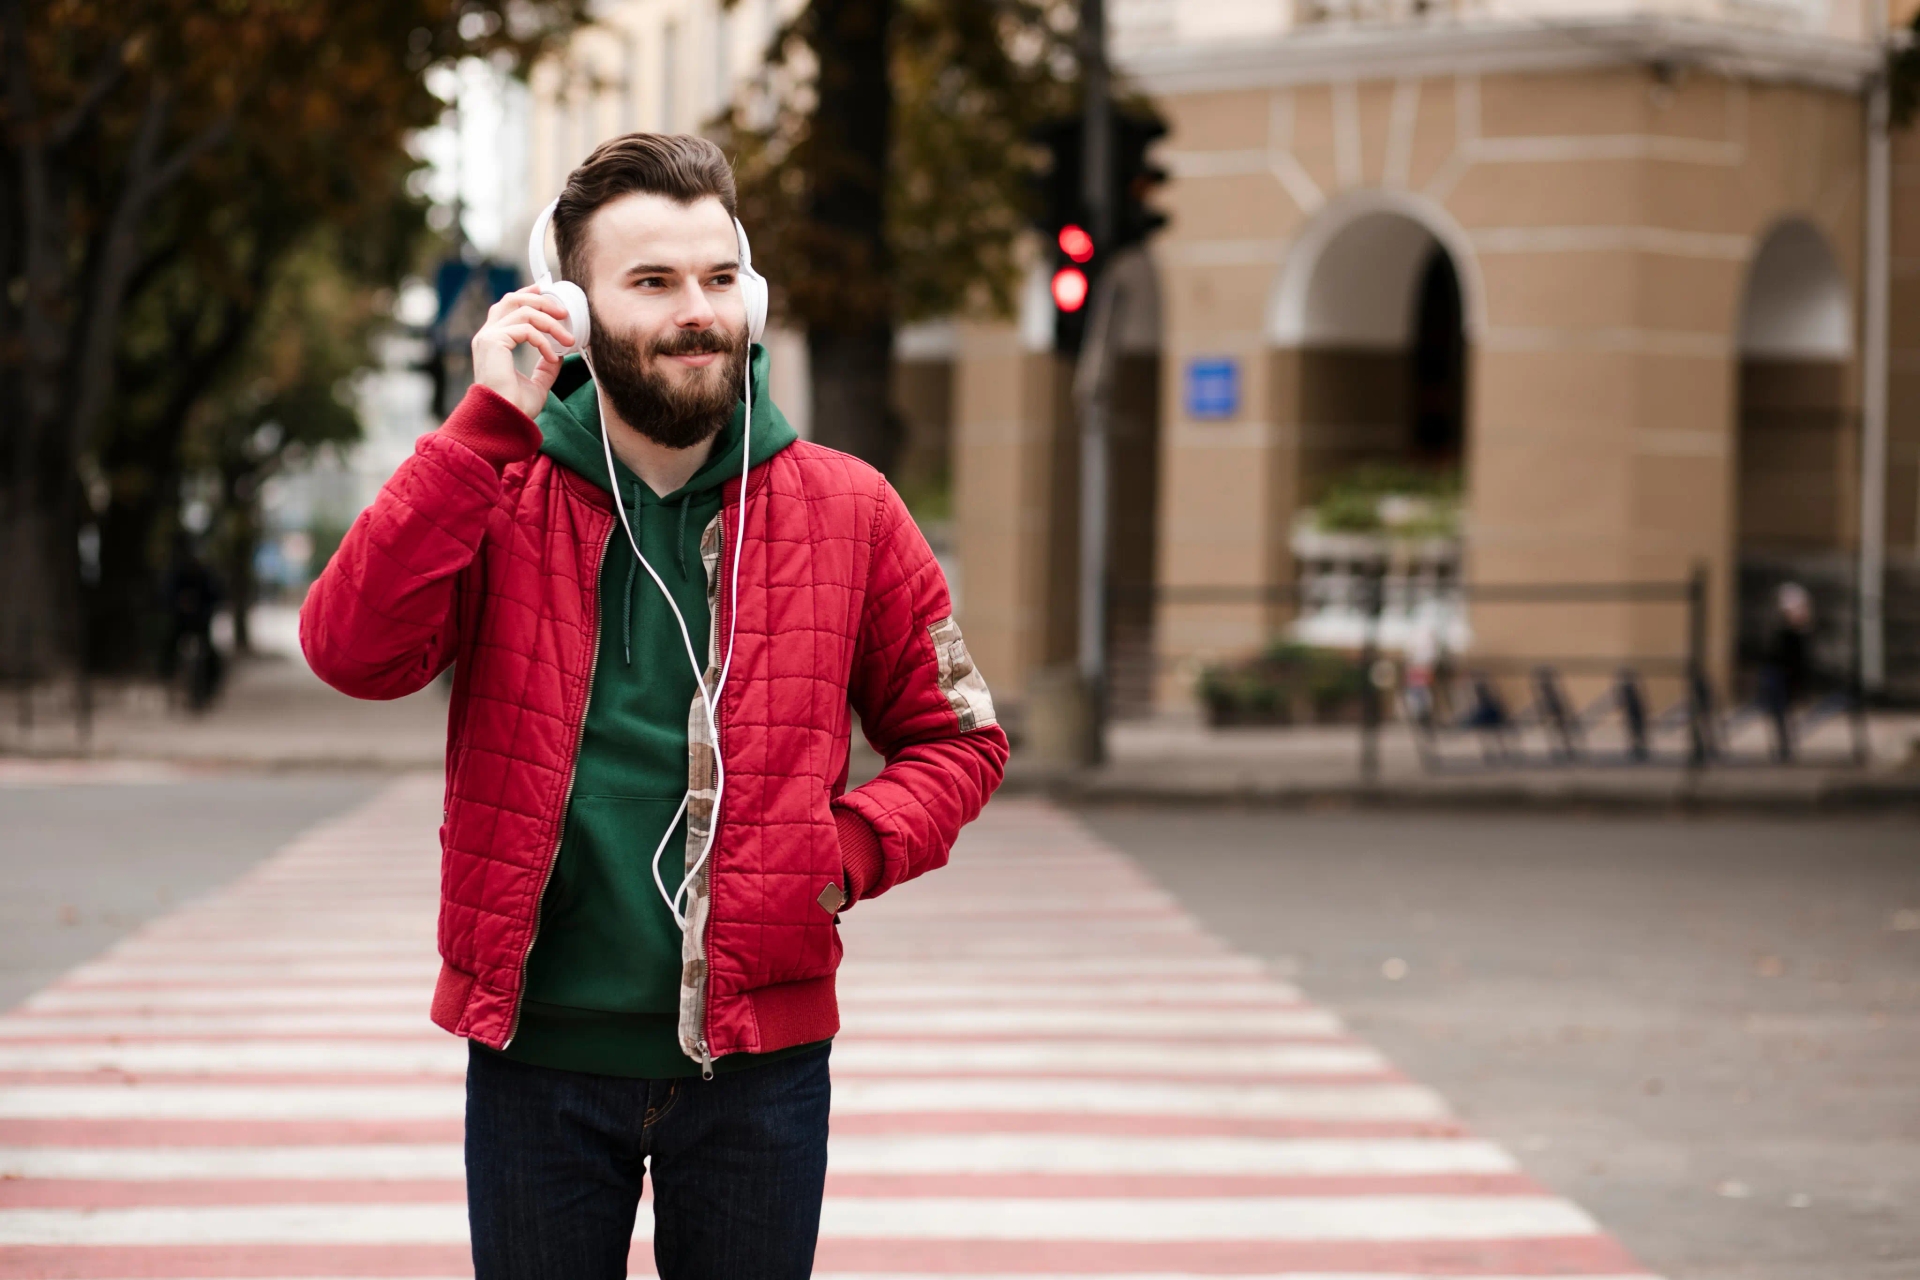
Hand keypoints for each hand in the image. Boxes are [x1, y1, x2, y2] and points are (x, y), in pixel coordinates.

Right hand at [470, 289, 575, 419]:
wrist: (504, 421)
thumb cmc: (515, 407)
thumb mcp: (537, 383)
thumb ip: (546, 367)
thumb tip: (559, 354)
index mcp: (493, 342)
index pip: (508, 307)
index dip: (528, 294)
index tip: (549, 292)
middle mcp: (487, 335)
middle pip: (513, 299)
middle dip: (541, 299)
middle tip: (564, 312)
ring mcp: (487, 337)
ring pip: (522, 310)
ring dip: (550, 322)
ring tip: (568, 338)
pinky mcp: (493, 342)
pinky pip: (525, 329)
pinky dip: (543, 340)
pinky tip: (552, 355)